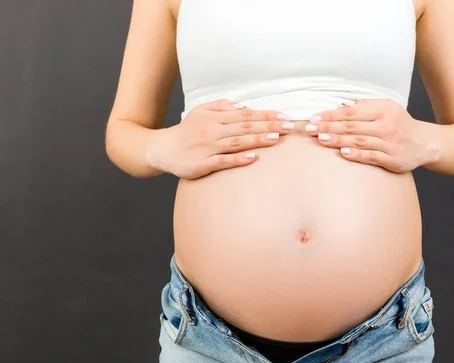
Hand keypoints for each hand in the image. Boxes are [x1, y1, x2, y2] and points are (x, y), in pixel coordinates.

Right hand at [145, 99, 292, 178]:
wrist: (162, 149)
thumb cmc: (185, 131)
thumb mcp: (200, 111)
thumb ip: (220, 106)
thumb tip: (243, 106)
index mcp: (215, 117)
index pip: (245, 115)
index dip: (266, 115)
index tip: (284, 116)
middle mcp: (213, 130)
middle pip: (245, 127)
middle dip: (269, 126)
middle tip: (289, 127)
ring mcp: (208, 147)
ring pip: (237, 142)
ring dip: (257, 140)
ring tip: (276, 139)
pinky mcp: (203, 163)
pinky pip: (223, 161)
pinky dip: (238, 159)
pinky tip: (252, 157)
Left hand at [307, 98, 438, 172]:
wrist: (426, 143)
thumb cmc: (400, 123)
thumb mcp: (386, 108)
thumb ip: (365, 106)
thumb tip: (341, 106)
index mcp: (383, 110)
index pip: (351, 113)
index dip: (331, 115)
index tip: (314, 118)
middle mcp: (387, 125)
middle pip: (352, 126)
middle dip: (329, 127)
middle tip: (310, 129)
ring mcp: (390, 143)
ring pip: (359, 141)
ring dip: (338, 140)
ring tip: (321, 139)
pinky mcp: (392, 159)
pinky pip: (371, 157)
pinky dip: (357, 155)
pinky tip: (343, 153)